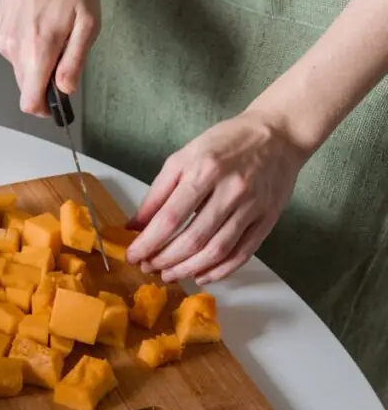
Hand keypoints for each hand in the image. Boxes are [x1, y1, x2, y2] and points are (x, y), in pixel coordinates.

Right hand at [0, 0, 99, 115]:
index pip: (30, 102)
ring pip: (20, 70)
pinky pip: (13, 54)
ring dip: (36, 64)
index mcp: (38, 49)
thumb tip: (66, 89)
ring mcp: (3, 40)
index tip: (56, 107)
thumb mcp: (88, 24)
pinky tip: (38, 29)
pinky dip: (26, 50)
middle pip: (26, 88)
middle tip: (62, 63)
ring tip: (51, 37)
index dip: (45, 110)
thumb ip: (75, 62)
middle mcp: (15, 48)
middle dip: (44, 83)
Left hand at [125, 111, 307, 284]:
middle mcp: (231, 190)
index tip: (133, 256)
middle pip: (193, 239)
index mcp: (205, 170)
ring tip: (169, 275)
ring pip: (217, 251)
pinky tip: (201, 275)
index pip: (170, 218)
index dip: (149, 243)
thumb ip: (157, 194)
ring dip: (188, 270)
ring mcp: (253, 207)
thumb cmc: (224, 144)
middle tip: (148, 268)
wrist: (278, 134)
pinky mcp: (269, 219)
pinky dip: (220, 271)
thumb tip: (134, 226)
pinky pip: (242, 254)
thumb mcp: (182, 158)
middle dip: (165, 260)